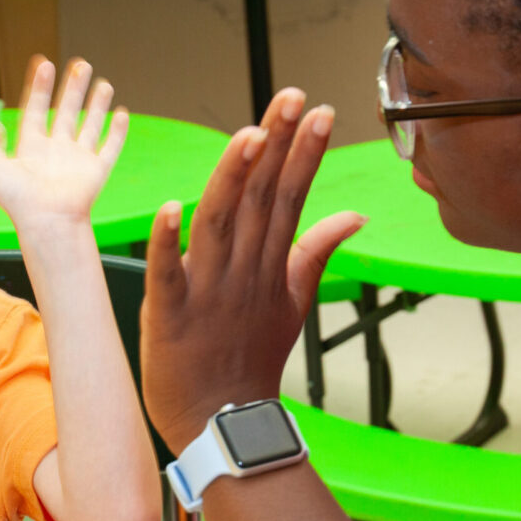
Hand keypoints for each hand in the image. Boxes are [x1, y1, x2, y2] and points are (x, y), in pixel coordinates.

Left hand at [0, 56, 127, 239]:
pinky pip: (110, 147)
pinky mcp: (97, 171)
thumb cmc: (18, 200)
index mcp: (31, 148)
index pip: (35, 109)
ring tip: (103, 83)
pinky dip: (117, 130)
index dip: (38, 86)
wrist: (47, 221)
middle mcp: (56, 150)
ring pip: (90, 125)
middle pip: (66, 111)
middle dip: (73, 88)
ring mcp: (78, 160)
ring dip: (96, 104)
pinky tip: (122, 113)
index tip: (44, 63)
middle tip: (81, 64)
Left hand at [141, 89, 365, 452]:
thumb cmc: (251, 360)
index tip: (320, 110)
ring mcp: (206, 292)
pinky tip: (171, 207)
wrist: (222, 422)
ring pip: (220, 225)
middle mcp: (242, 271)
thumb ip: (316, 251)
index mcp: (269, 265)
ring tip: (249, 135)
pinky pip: (167, 273)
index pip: (290, 197)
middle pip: (261, 199)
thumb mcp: (293, 303)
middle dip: (278, 146)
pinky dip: (167, 243)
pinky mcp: (169, 315)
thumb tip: (353, 214)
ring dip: (233, 180)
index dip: (304, 153)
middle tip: (292, 98)